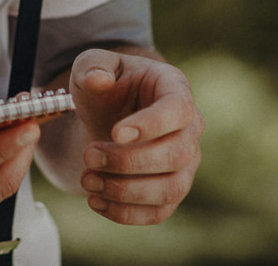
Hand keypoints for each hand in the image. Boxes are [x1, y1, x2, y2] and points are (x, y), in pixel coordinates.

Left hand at [69, 48, 202, 224]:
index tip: (115, 133)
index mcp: (175, 89)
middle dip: (129, 161)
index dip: (151, 125)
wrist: (109, 114)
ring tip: (88, 180)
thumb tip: (98, 80)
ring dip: (126, 191)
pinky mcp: (170, 191)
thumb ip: (93, 66)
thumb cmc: (107, 86)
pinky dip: (126, 213)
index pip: (178, 110)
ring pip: (171, 188)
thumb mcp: (93, 64)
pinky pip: (159, 212)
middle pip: (178, 154)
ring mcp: (184, 164)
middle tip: (89, 155)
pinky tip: (96, 201)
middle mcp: (189, 129)